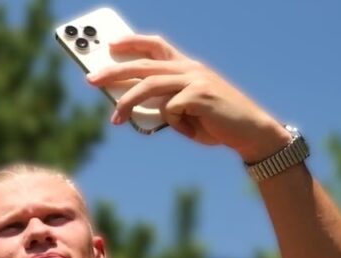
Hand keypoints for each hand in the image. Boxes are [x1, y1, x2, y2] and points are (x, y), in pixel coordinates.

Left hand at [86, 35, 291, 162]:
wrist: (250, 132)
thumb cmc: (214, 123)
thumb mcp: (185, 111)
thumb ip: (163, 104)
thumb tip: (131, 107)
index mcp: (187, 67)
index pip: (156, 45)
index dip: (132, 42)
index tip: (109, 44)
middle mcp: (190, 68)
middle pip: (144, 64)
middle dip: (114, 70)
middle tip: (91, 79)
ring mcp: (196, 79)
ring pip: (150, 84)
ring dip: (128, 102)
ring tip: (114, 119)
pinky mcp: (200, 95)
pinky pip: (170, 108)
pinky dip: (172, 121)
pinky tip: (187, 128)